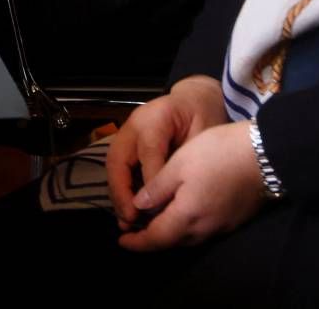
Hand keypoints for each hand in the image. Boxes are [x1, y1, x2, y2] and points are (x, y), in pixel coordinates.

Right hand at [106, 76, 225, 226]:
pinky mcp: (127, 143)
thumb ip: (186, 161)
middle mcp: (134, 126)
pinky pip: (120, 168)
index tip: (156, 212)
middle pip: (118, 162)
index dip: (149, 184)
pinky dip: (123, 189)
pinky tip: (130, 210)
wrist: (196, 98)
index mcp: (155, 120)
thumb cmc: (204, 117)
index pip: (148, 155)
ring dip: (118, 194)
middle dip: (121, 193)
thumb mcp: (203, 136)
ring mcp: (127, 134)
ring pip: (114, 167)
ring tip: (126, 220)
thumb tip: (171, 194)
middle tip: (130, 219)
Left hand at [119, 121, 266, 251]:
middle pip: (173, 241)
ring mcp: (223, 225)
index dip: (138, 242)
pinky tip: (179, 214)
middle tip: (132, 231)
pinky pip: (204, 231)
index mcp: (188, 215)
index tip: (122, 241)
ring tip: (152, 223)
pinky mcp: (235, 219)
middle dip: (151, 239)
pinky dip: (185, 227)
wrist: (264, 154)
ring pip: (189, 238)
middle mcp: (206, 228)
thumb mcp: (178, 165)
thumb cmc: (216, 154)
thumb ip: (156, 189)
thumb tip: (138, 207)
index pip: (158, 238)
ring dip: (169, 234)